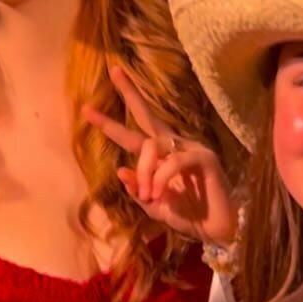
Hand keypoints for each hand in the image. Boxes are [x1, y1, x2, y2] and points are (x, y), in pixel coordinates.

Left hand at [82, 64, 235, 245]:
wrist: (217, 230)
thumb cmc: (187, 216)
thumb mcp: (153, 205)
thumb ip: (138, 189)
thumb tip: (120, 170)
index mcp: (159, 155)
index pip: (132, 134)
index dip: (109, 124)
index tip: (85, 110)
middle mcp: (172, 146)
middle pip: (147, 114)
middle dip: (129, 92)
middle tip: (114, 70)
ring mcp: (189, 148)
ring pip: (152, 146)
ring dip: (144, 171)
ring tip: (149, 196)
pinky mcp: (203, 157)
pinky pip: (171, 162)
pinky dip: (160, 178)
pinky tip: (158, 194)